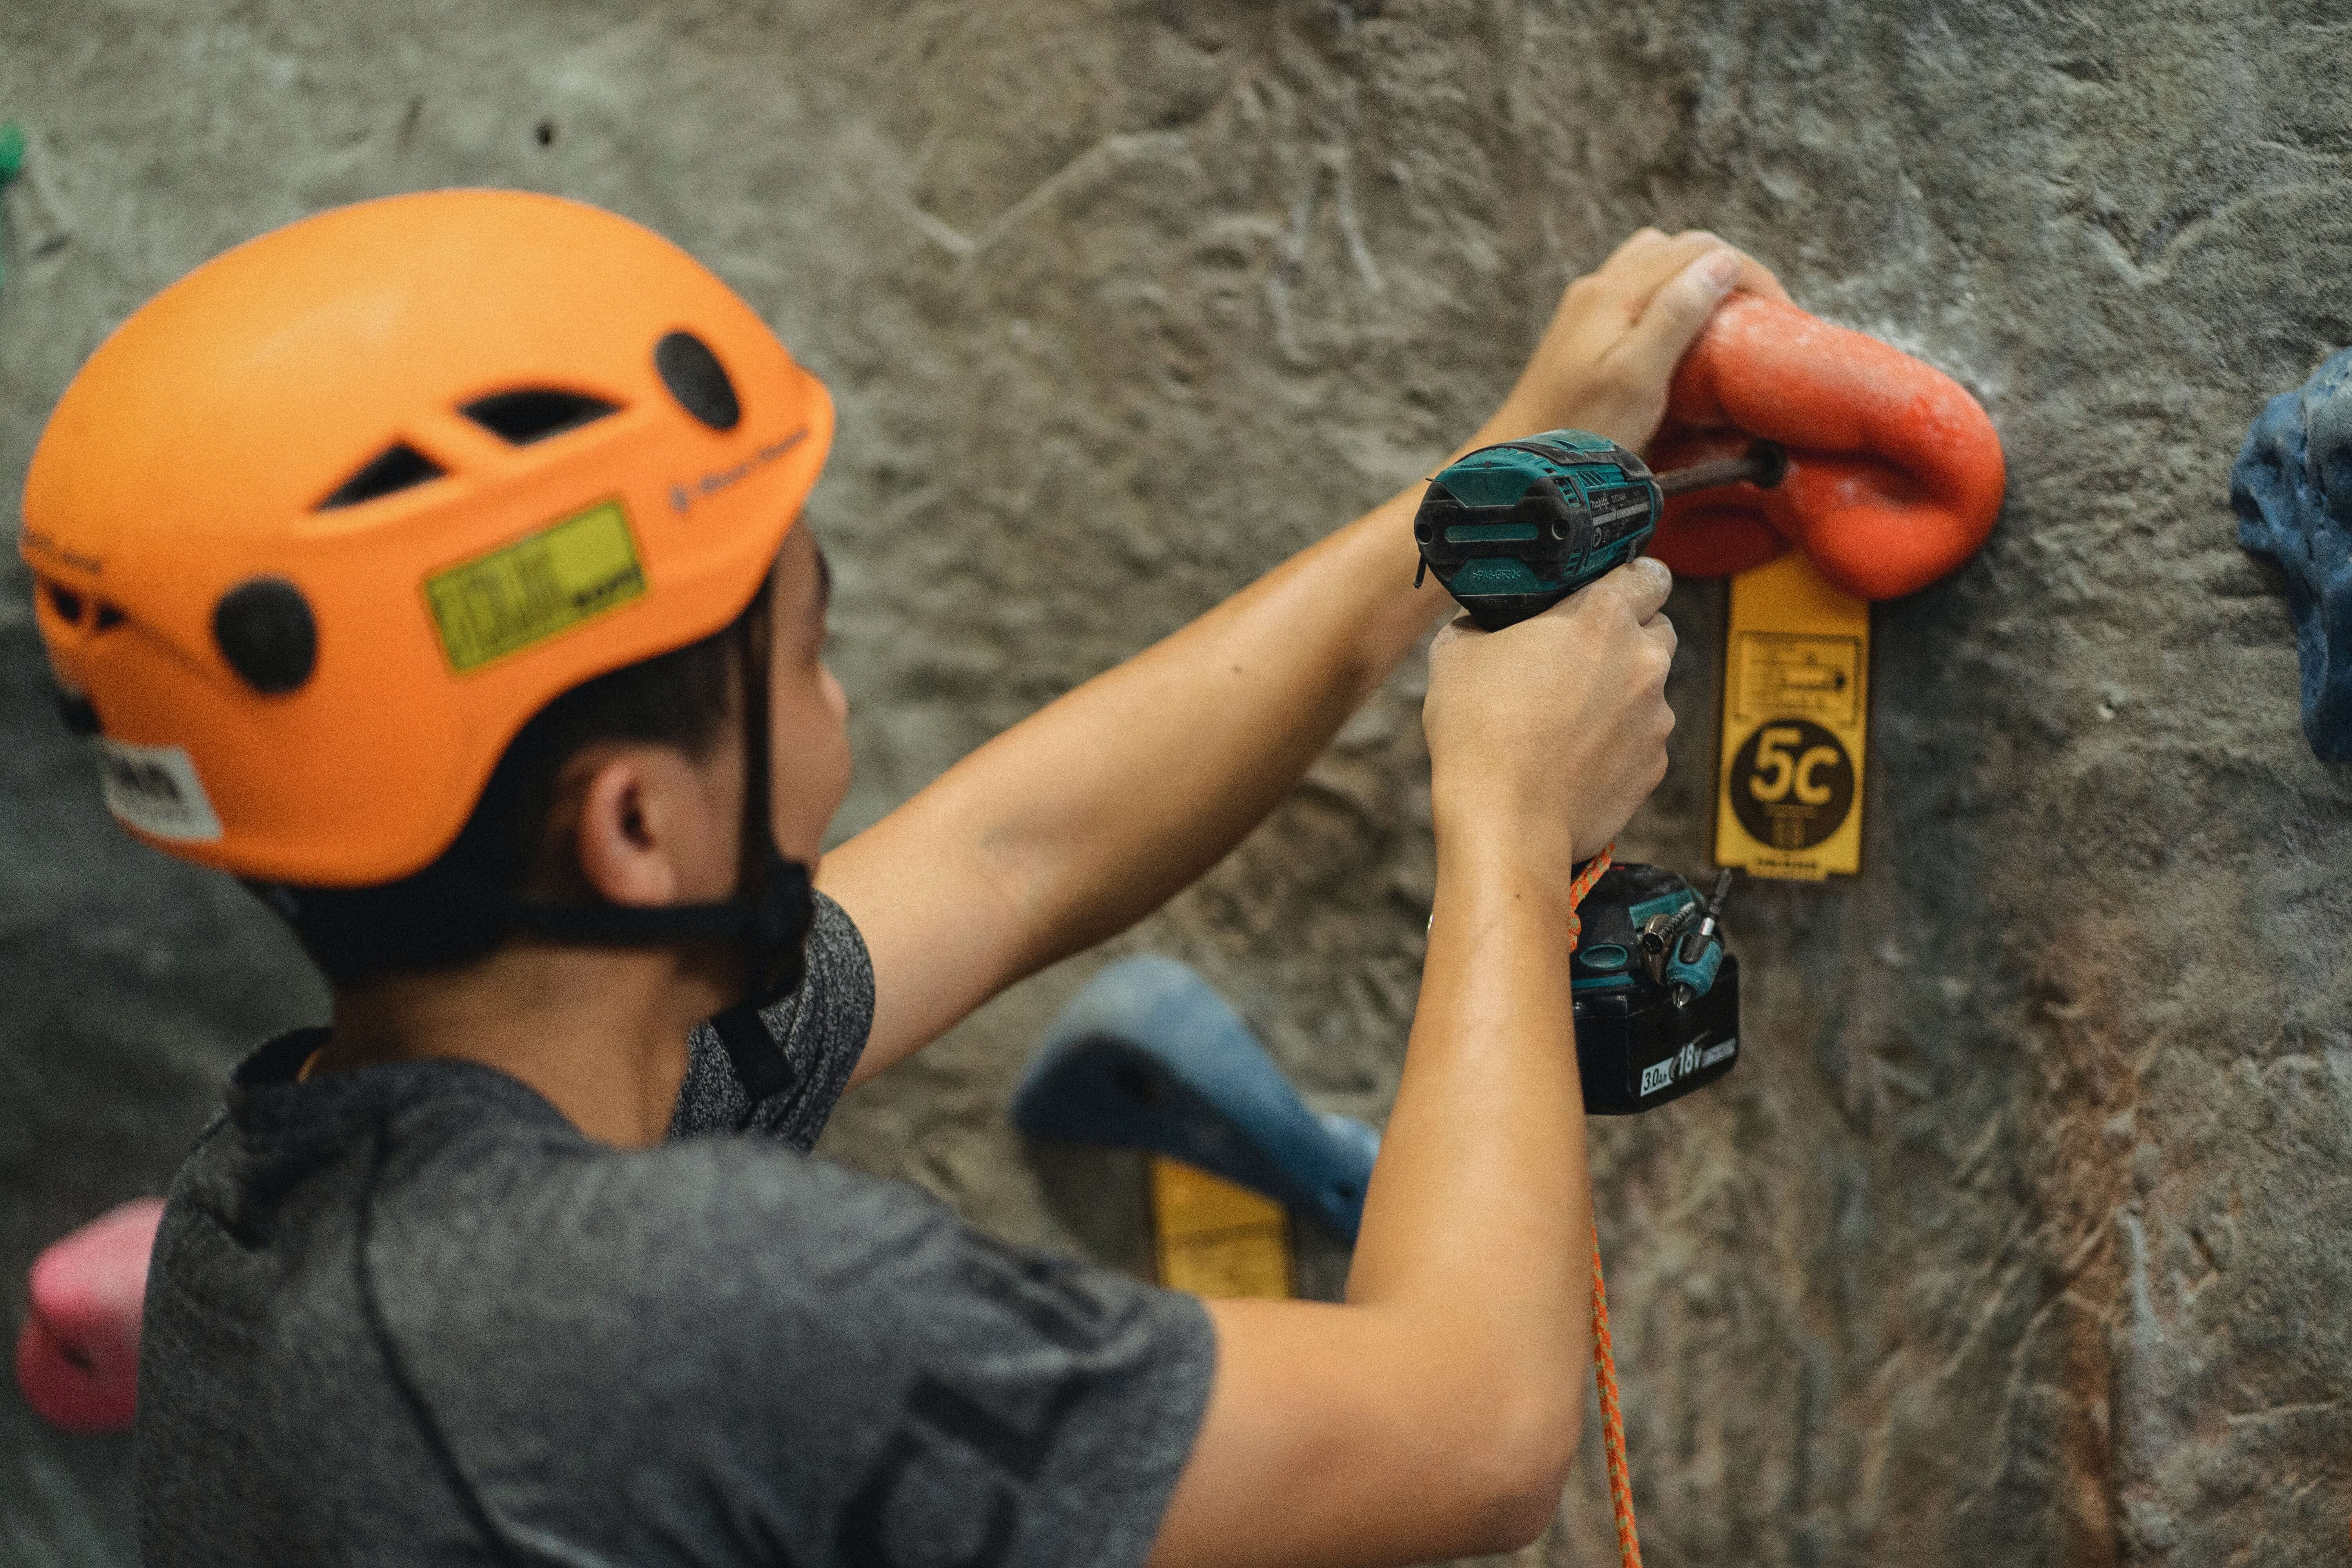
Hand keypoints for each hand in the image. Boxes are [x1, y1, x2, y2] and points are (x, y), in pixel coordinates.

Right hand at [1422, 557, 1677, 866]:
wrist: (1505, 821)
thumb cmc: (1480, 732)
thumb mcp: (1458, 653)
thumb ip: (1483, 624)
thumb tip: (1485, 624)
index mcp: (1602, 617)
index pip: (1649, 573)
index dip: (1631, 580)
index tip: (1611, 592)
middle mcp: (1643, 661)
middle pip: (1658, 629)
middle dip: (1629, 637)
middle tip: (1581, 656)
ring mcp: (1656, 717)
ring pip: (1649, 689)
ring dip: (1619, 694)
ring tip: (1567, 719)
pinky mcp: (1654, 766)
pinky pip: (1642, 740)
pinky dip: (1617, 742)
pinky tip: (1574, 757)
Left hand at [1482, 229, 1788, 452]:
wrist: (1518, 465)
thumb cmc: (1580, 434)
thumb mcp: (1637, 378)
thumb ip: (1675, 314)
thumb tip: (1722, 261)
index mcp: (1616, 292)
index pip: (1701, 251)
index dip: (1751, 274)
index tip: (1783, 316)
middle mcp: (1598, 288)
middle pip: (1681, 249)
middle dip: (1730, 271)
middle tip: (1764, 317)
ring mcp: (1587, 308)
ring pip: (1657, 264)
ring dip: (1699, 279)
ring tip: (1729, 319)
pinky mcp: (1581, 332)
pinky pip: (1637, 291)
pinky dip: (1672, 297)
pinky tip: (1682, 334)